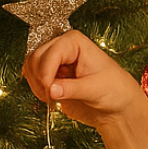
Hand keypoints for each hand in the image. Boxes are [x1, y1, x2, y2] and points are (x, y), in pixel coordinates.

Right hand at [21, 30, 147, 148]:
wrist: (117, 106)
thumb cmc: (115, 90)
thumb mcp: (94, 89)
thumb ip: (71, 89)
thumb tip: (51, 89)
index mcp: (75, 42)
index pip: (50, 52)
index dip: (46, 72)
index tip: (50, 90)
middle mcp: (63, 47)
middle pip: (36, 57)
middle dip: (40, 79)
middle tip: (51, 96)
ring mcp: (55, 61)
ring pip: (30, 67)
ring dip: (37, 84)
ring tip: (53, 97)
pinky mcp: (51, 75)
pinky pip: (32, 78)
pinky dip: (37, 88)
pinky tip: (51, 97)